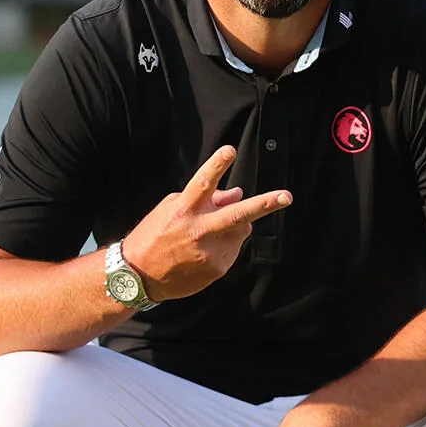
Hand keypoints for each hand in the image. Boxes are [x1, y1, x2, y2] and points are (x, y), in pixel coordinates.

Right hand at [121, 146, 290, 301]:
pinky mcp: (216, 269)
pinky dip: (227, 244)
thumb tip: (237, 192)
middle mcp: (198, 230)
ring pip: (241, 230)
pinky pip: (234, 249)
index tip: (231, 150)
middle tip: (286, 196)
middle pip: (237, 215)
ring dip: (236, 225)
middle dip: (264, 204)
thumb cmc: (155, 235)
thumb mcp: (171, 209)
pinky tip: (205, 250)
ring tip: (211, 232)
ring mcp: (209, 252)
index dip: (217, 165)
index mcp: (183, 210)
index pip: (203, 183)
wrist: (139, 276)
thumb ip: (205, 199)